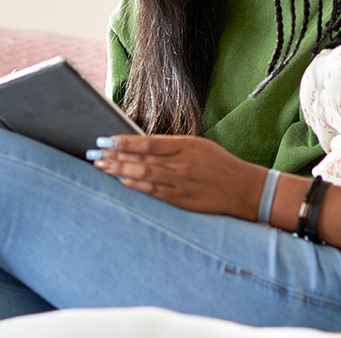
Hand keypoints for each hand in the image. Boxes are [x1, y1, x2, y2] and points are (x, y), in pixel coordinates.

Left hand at [90, 134, 264, 219]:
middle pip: (140, 160)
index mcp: (186, 146)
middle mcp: (182, 164)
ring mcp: (182, 184)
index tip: (104, 140)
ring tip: (101, 167)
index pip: (147, 143)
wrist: (247, 190)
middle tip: (93, 154)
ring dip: (119, 171)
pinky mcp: (183, 201)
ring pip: (144, 176)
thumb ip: (170, 146)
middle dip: (114, 157)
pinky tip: (121, 182)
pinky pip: (154, 193)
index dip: (123, 142)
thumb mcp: (198, 146)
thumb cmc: (220, 164)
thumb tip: (138, 144)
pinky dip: (136, 187)